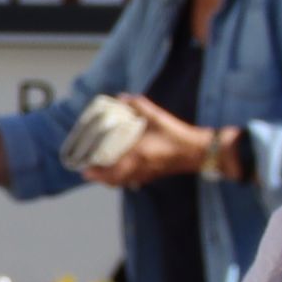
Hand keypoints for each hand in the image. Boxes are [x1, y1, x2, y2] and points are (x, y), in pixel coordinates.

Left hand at [80, 93, 211, 188]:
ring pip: (122, 183)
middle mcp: (138, 169)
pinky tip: (121, 170)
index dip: (95, 173)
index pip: (110, 170)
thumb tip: (122, 98)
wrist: (197, 152)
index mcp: (136, 155)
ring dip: (110, 179)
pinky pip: (131, 182)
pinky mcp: (153, 177)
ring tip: (101, 171)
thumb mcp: (157, 116)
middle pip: (113, 181)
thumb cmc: (176, 134)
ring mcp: (146, 175)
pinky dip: (122, 179)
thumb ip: (138, 105)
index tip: (84, 170)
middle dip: (100, 178)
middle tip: (89, 171)